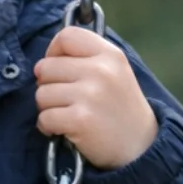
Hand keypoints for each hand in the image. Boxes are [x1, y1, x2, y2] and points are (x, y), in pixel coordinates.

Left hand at [34, 27, 157, 170]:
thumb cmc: (119, 108)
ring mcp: (90, 94)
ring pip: (41, 93)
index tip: (58, 67)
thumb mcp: (114, 73)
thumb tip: (43, 62)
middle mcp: (101, 70)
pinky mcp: (80, 119)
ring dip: (47, 107)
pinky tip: (64, 129)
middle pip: (46, 66)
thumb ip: (85, 58)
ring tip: (68, 114)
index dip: (54, 51)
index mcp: (110, 55)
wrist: (141, 147)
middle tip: (65, 99)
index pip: (67, 36)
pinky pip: (44, 117)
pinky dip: (48, 126)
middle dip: (47, 85)